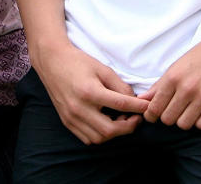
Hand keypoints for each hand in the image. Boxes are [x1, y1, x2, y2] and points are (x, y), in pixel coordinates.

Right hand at [33, 43, 147, 143]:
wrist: (52, 62)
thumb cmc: (78, 62)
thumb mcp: (102, 69)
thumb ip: (119, 85)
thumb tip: (134, 100)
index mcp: (90, 92)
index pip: (120, 105)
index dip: (138, 108)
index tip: (148, 107)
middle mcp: (79, 108)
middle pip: (109, 130)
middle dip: (128, 127)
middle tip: (136, 118)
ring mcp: (71, 117)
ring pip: (98, 138)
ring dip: (114, 133)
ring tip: (122, 121)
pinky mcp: (67, 122)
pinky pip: (87, 138)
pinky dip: (100, 135)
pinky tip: (107, 124)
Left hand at [139, 29, 200, 129]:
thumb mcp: (176, 66)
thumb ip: (159, 85)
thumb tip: (142, 100)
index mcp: (173, 77)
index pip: (154, 108)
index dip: (151, 115)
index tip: (154, 115)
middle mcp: (187, 88)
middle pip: (168, 119)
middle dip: (168, 117)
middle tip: (174, 110)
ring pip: (184, 124)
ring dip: (184, 120)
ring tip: (188, 110)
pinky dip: (199, 121)